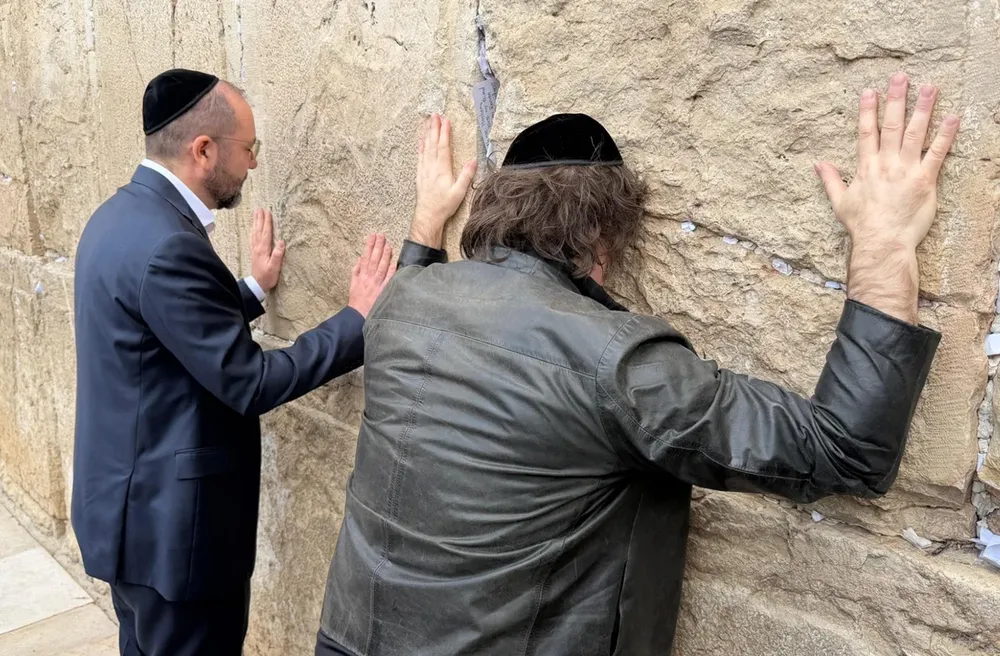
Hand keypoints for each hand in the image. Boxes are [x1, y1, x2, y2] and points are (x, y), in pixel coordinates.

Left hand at [250, 209, 285, 292]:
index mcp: (263, 249)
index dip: (267, 222)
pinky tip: (253, 227)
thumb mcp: (274, 267)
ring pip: (254, 232)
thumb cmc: (268, 277)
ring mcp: (255, 249)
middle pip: (259, 230)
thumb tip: (281, 241)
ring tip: (256, 214)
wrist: (257, 284)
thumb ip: (277, 254)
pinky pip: (252, 238)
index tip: (268, 212)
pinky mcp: (254, 252)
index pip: (265, 232)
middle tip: (260, 208)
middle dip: (260, 218)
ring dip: (255, 222)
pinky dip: (253, 230)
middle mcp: (257, 247)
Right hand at [348, 234, 394, 317]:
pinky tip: (394, 262)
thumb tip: (360, 258)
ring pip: (381, 267)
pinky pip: (388, 280)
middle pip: (374, 259)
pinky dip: (390, 271)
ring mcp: (376, 284)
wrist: (358, 315)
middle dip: (377, 246)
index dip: (369, 245)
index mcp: (361, 275)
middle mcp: (369, 278)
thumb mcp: (352, 283)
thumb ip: (356, 270)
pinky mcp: (383, 291)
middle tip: (381, 235)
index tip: (372, 236)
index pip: (365, 256)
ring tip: (388, 245)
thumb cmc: (356, 300)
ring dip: (385, 256)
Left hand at [410, 113, 476, 248]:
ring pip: (426, 148)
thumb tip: (473, 161)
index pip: (444, 146)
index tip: (446, 120)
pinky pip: (420, 157)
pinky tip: (421, 140)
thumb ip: (466, 175)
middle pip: (433, 143)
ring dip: (428, 134)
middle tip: (435, 114)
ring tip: (428, 122)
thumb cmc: (444, 205)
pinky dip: (421, 147)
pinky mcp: (420, 175)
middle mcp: (432, 167)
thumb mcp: (459, 192)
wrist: (428, 216)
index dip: (445, 133)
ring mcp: (425, 170)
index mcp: (442, 169)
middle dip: (435, 128)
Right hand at [815, 73, 959, 323]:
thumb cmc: (861, 226)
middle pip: (892, 126)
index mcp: (865, 167)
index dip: (868, 110)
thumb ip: (830, 180)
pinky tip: (953, 117)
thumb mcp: (840, 202)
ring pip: (915, 133)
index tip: (870, 91)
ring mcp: (907, 170)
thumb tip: (818, 164)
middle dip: (896, 99)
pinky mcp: (926, 180)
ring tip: (930, 87)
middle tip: (902, 77)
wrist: (882, 242)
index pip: (866, 133)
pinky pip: (937, 153)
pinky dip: (946, 134)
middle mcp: (886, 164)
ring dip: (923, 109)